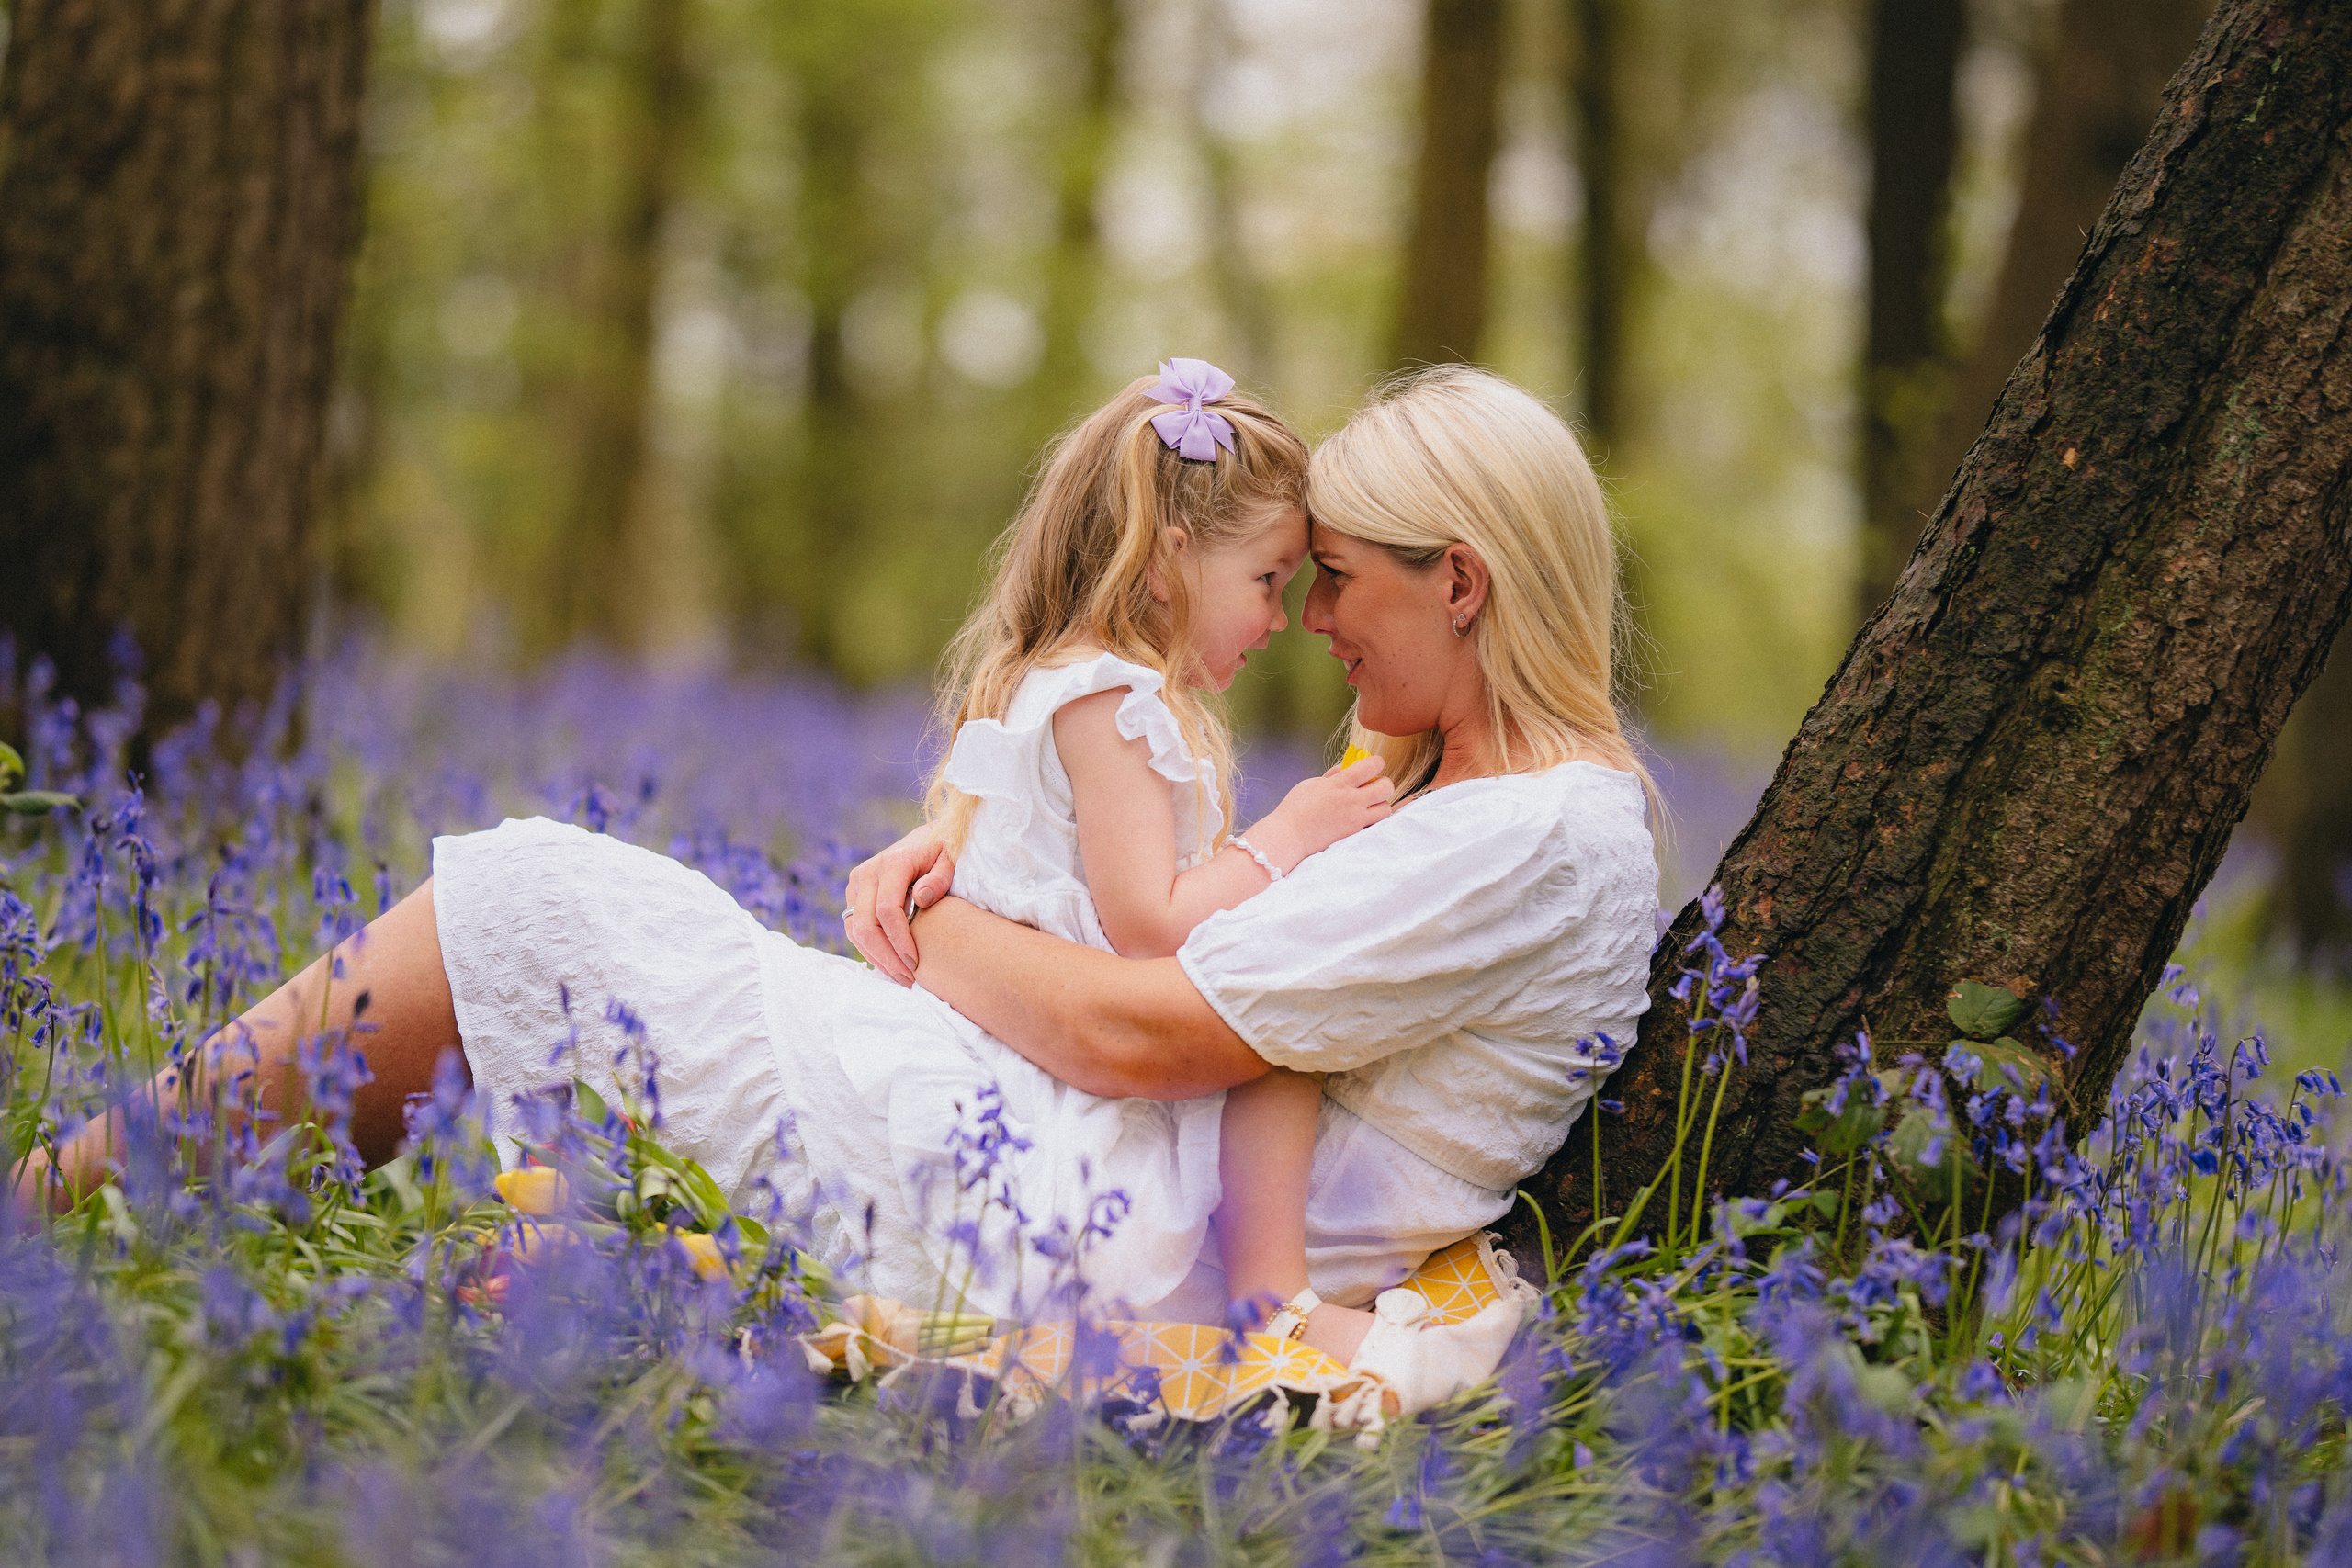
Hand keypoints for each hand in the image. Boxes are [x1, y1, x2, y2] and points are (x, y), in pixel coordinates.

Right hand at [844, 824, 956, 985]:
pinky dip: (869, 949)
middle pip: (866, 924)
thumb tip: (921, 899)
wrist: (925, 840)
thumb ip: (940, 878)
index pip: (888, 910)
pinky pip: (853, 928)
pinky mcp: (853, 894)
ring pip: (855, 930)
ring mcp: (856, 882)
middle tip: (909, 981)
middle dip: (886, 957)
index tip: (917, 963)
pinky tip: (889, 966)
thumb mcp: (951, 860)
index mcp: (893, 863)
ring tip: (901, 978)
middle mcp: (868, 871)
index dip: (900, 941)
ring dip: (876, 958)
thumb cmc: (944, 854)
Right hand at [1251, 755, 1391, 869]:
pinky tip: (1360, 817)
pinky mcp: (1354, 834)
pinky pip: (1375, 824)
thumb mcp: (1313, 784)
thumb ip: (1333, 775)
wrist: (1289, 836)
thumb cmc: (1296, 808)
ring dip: (1380, 804)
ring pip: (1386, 808)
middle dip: (1383, 783)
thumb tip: (1348, 766)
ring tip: (1368, 804)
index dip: (1377, 762)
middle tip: (1372, 786)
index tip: (1372, 765)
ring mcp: (1355, 819)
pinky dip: (1373, 819)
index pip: (1372, 766)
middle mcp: (1351, 801)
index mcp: (1339, 783)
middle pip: (1386, 786)